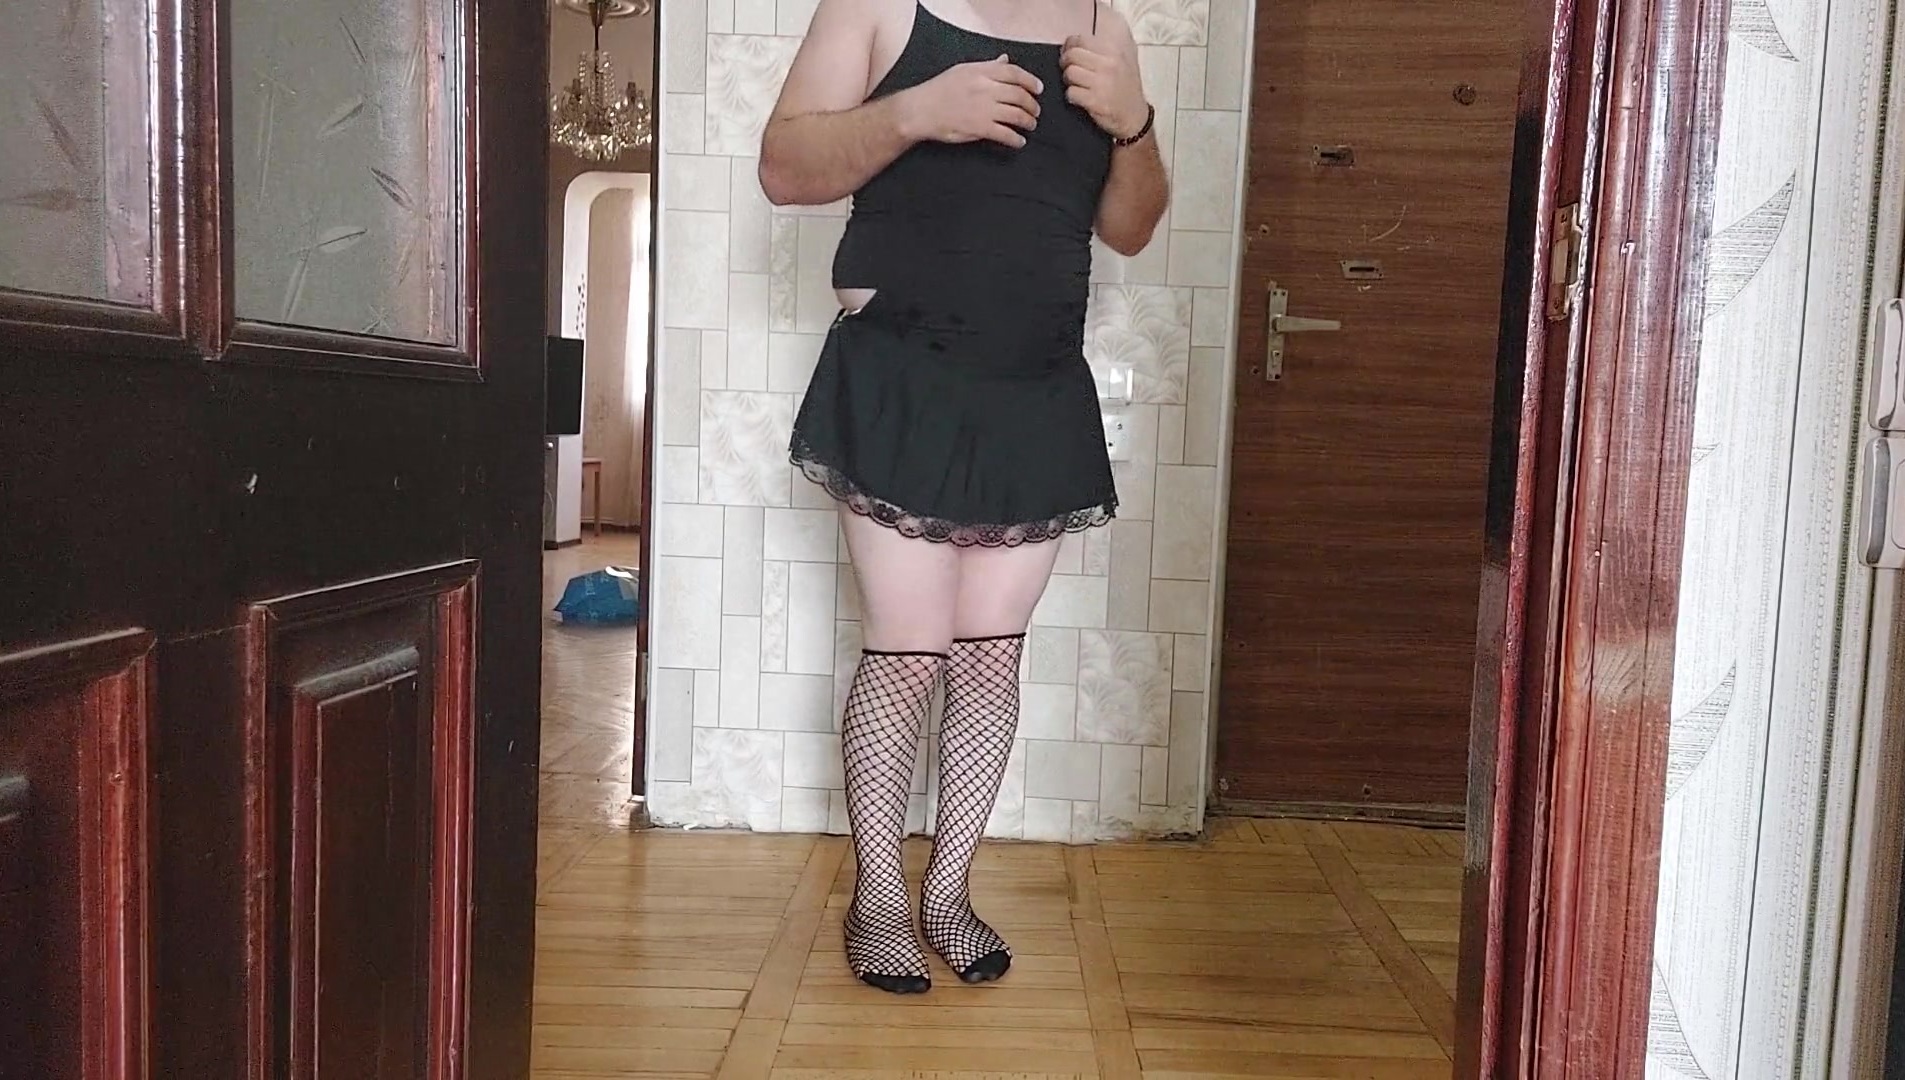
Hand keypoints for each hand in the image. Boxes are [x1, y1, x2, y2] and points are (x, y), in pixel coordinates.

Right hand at [899, 55, 1043, 147]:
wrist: (920, 110)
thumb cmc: (938, 89)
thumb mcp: (962, 70)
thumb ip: (987, 66)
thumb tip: (1005, 60)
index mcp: (981, 72)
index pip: (1014, 73)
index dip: (1030, 81)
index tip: (1038, 89)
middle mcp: (986, 88)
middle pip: (1020, 95)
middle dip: (1032, 105)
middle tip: (1035, 111)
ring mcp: (984, 109)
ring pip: (1017, 115)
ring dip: (1028, 121)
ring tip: (1030, 125)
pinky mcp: (980, 128)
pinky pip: (1005, 134)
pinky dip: (1016, 139)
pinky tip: (1019, 141)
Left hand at [1061, 25, 1148, 140]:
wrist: (1135, 116)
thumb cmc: (1127, 87)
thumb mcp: (1126, 58)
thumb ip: (1108, 43)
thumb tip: (1078, 38)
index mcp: (1115, 51)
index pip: (1080, 40)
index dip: (1069, 47)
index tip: (1069, 54)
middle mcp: (1109, 64)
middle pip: (1072, 55)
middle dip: (1066, 63)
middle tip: (1070, 71)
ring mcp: (1102, 83)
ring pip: (1069, 73)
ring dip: (1069, 81)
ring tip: (1077, 84)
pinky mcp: (1095, 101)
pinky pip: (1071, 92)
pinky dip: (1071, 96)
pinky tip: (1080, 98)